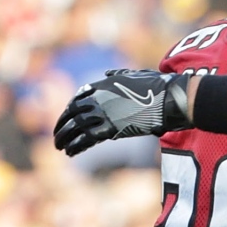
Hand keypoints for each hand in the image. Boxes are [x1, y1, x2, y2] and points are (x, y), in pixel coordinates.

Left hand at [54, 69, 191, 155]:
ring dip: (64, 138)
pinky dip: (76, 146)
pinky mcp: (111, 129)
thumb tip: (109, 74)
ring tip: (59, 147)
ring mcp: (104, 114)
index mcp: (104, 85)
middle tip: (56, 137)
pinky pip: (87, 139)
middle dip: (62, 126)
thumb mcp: (136, 74)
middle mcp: (99, 98)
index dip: (70, 110)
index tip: (66, 119)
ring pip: (75, 127)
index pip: (78, 98)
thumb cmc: (158, 87)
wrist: (169, 99)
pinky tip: (70, 152)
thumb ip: (120, 75)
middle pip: (72, 113)